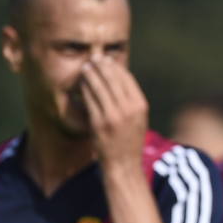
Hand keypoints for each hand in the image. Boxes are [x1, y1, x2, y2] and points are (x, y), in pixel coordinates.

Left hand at [78, 57, 148, 171]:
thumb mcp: (138, 119)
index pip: (127, 78)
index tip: (107, 61)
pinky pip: (89, 99)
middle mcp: (128, 109)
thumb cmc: (130, 140)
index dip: (115, 67)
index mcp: (140, 106)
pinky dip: (85, 89)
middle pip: (112, 79)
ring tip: (86, 67)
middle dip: (101, 66)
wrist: (124, 164)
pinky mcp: (99, 122)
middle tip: (93, 58)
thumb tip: (120, 79)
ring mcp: (113, 115)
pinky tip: (82, 83)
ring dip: (91, 74)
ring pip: (99, 87)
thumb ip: (131, 101)